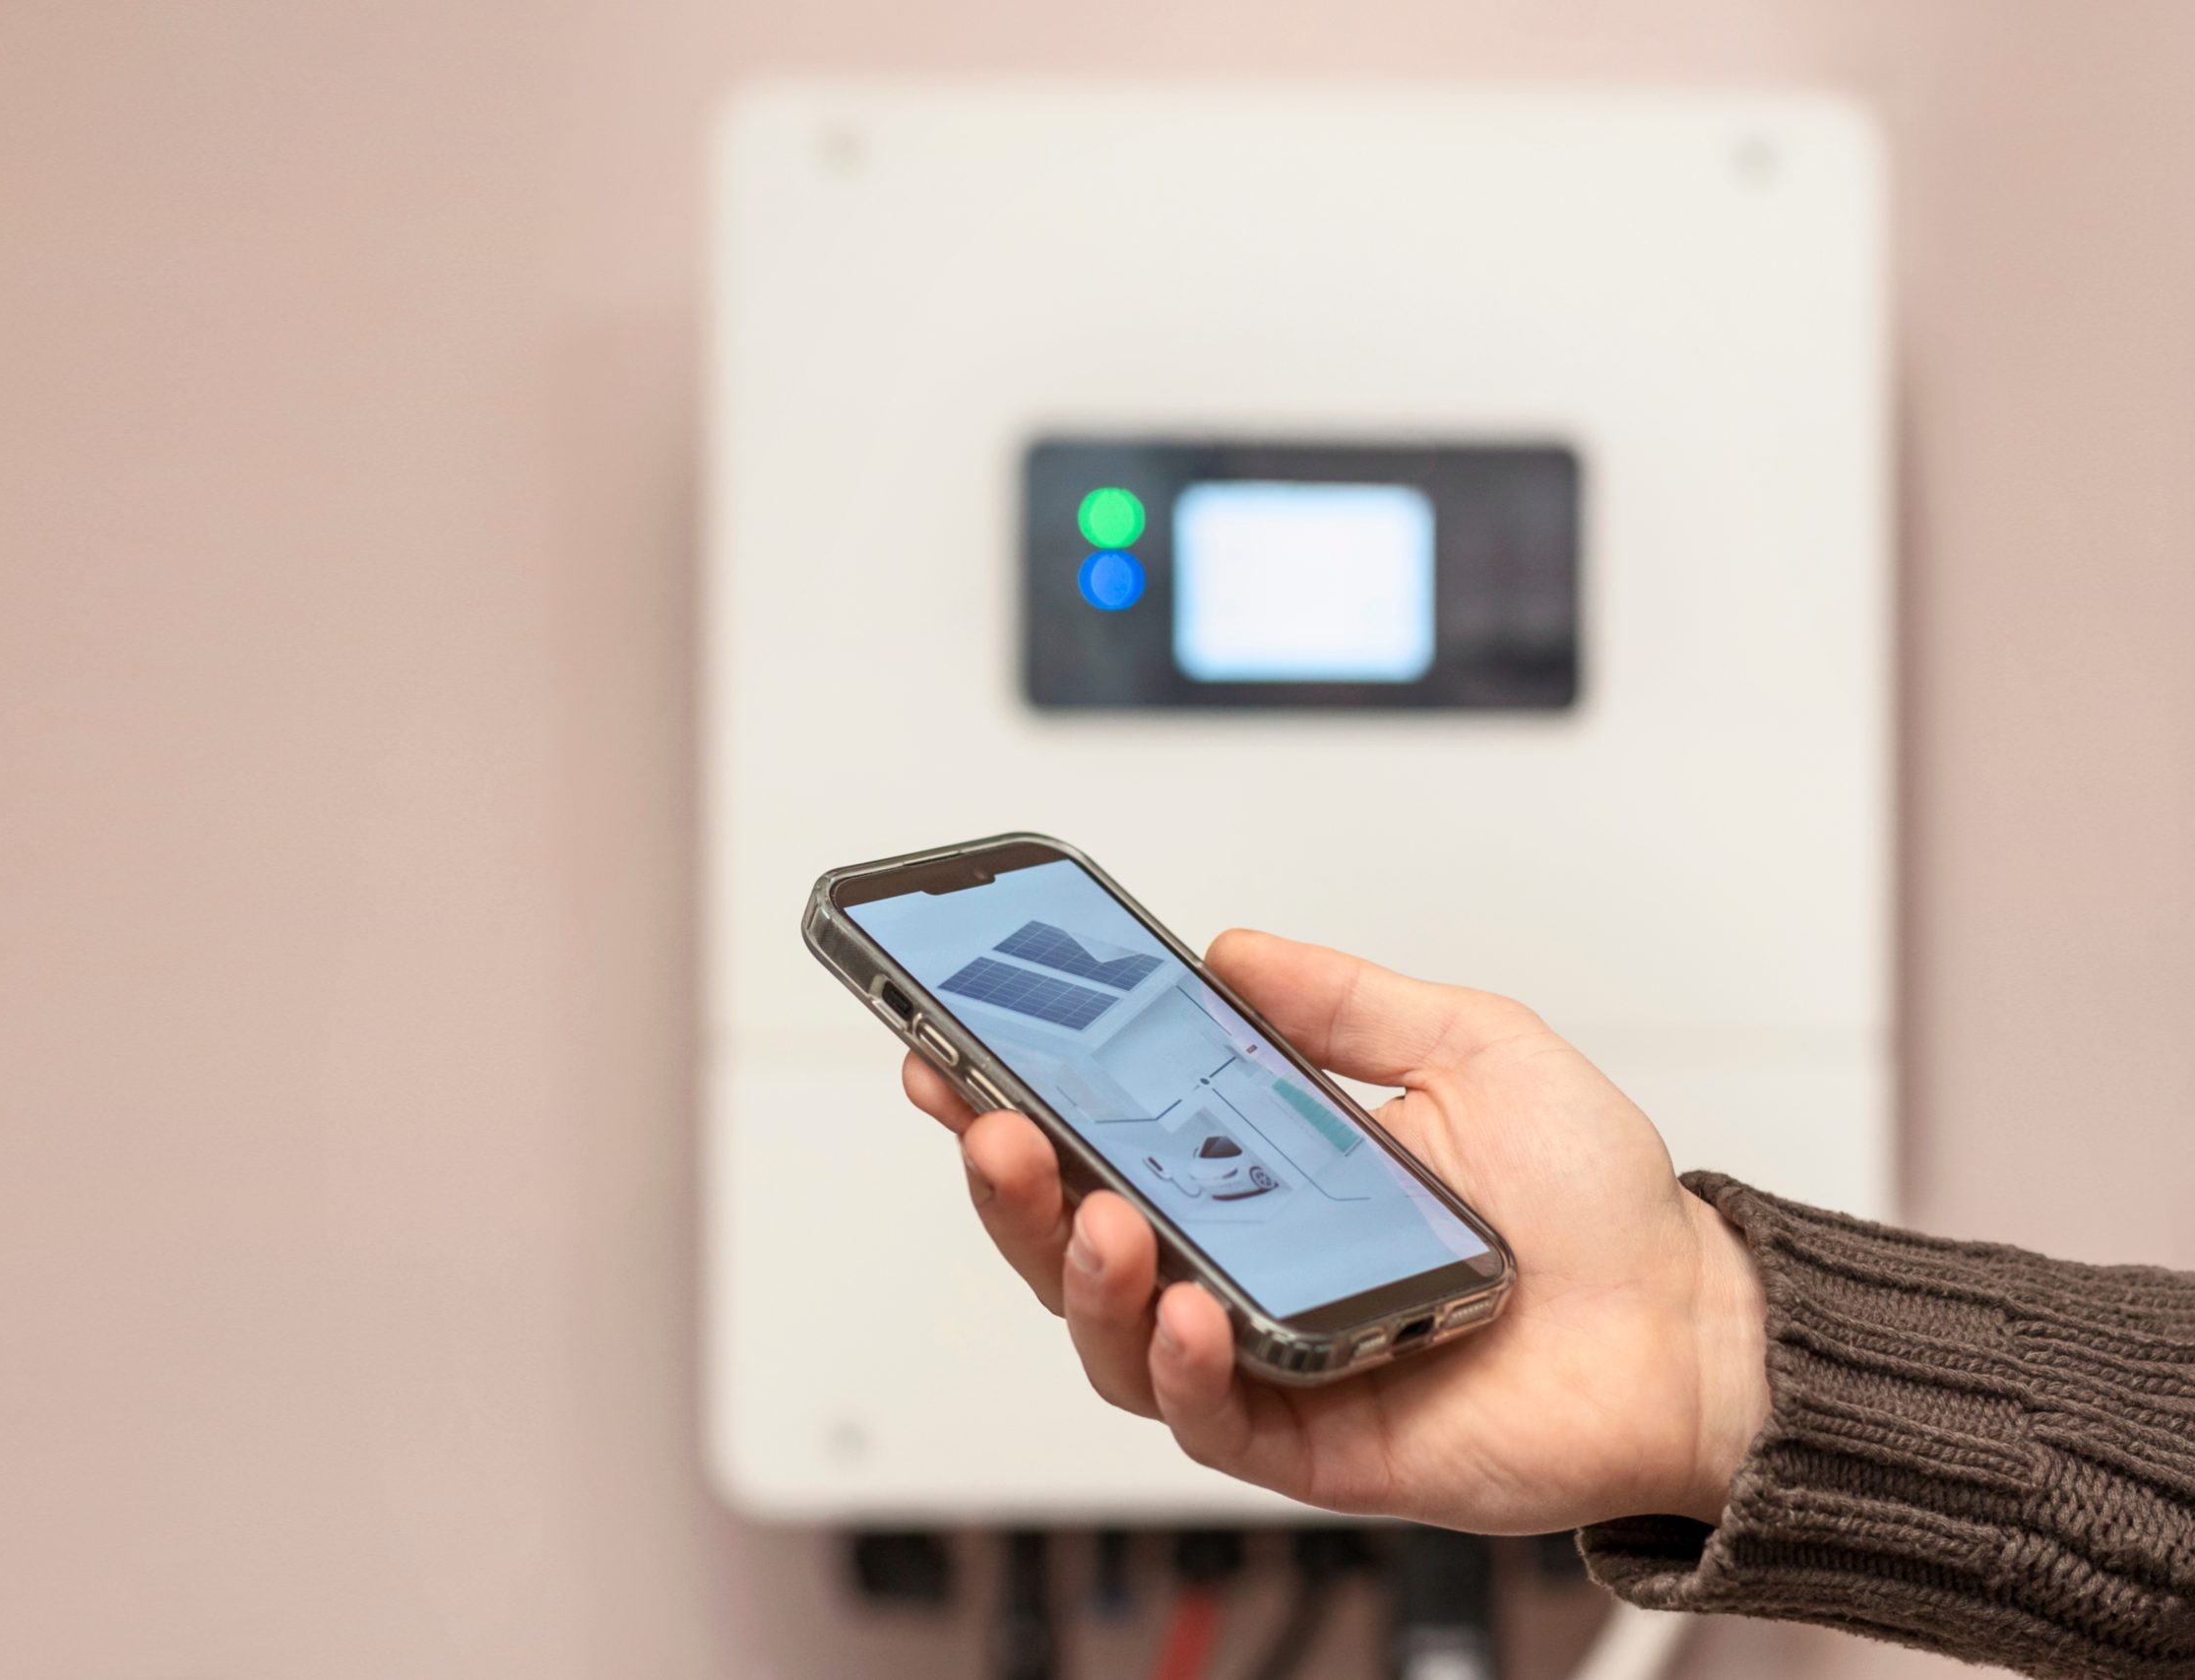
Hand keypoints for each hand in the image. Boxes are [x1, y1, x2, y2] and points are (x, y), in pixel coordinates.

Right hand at [902, 929, 1769, 1532]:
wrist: (1692, 1330)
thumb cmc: (1593, 1207)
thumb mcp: (1474, 1046)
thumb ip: (1347, 1000)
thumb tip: (1230, 951)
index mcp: (1257, 1174)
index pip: (1101, 1136)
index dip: (1012, 1094)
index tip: (948, 1043)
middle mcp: (1240, 1266)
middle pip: (1071, 1238)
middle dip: (1009, 1182)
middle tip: (990, 1120)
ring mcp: (1265, 1358)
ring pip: (1113, 1335)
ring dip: (1082, 1273)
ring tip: (1099, 1216)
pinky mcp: (1307, 1441)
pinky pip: (1208, 1416)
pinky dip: (1183, 1366)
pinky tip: (1195, 1309)